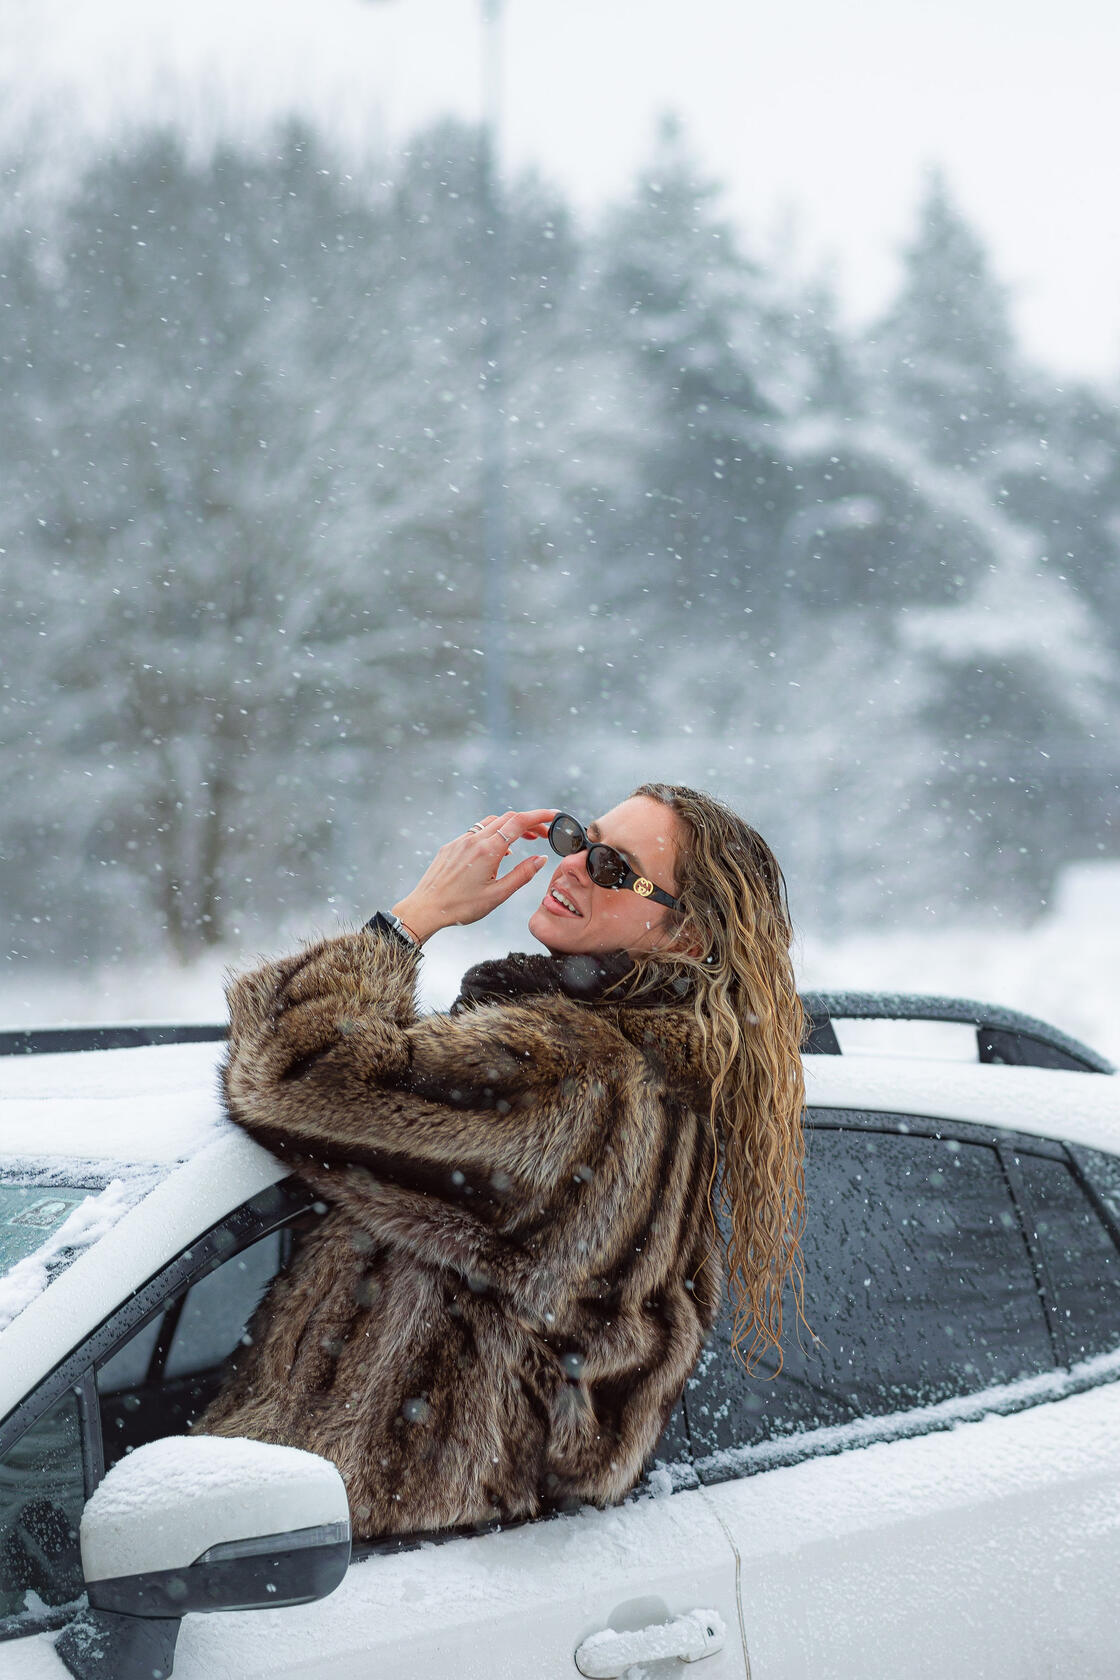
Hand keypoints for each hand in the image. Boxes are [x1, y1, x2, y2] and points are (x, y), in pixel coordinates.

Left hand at [391, 809, 556, 942]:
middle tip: (543, 834)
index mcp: (488, 850)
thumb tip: (541, 859)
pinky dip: (492, 834)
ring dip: (510, 826)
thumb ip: (522, 875)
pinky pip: (476, 832)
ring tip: (522, 841)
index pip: (519, 822)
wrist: (425, 909)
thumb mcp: (498, 895)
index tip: (553, 815)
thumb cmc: (461, 907)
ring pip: (491, 822)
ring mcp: (460, 841)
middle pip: (507, 818)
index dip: (539, 816)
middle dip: (528, 822)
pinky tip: (496, 852)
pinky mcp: (451, 846)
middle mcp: (474, 840)